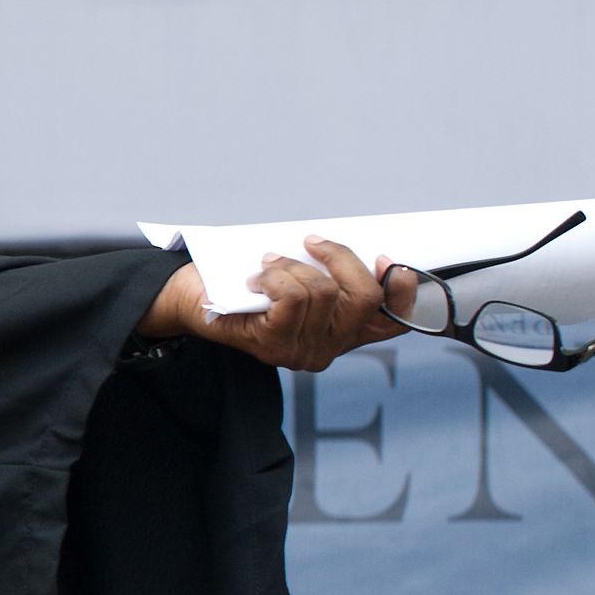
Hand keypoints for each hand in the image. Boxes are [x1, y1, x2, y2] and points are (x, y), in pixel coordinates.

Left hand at [141, 237, 408, 371]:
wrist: (191, 302)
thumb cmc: (248, 283)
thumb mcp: (300, 273)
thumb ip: (330, 268)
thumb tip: (352, 246)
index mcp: (345, 333)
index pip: (397, 321)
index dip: (403, 289)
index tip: (384, 258)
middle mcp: (330, 349)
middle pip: (365, 297)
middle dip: (340, 257)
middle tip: (310, 242)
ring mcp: (303, 352)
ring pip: (324, 292)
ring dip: (294, 265)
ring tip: (269, 264)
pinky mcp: (274, 347)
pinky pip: (293, 299)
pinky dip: (277, 277)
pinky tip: (257, 279)